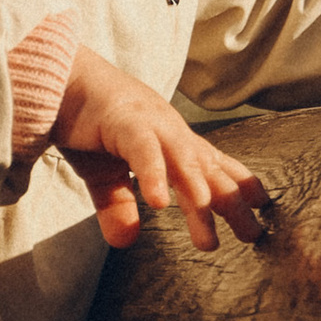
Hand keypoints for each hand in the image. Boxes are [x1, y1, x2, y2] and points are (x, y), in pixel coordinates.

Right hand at [54, 49, 272, 252]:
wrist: (58, 78)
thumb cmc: (86, 120)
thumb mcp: (103, 174)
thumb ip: (118, 205)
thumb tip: (125, 242)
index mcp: (170, 141)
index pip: (214, 165)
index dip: (240, 185)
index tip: (263, 207)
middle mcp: (169, 132)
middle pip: (209, 171)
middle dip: (232, 203)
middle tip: (251, 237)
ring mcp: (150, 124)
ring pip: (185, 163)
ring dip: (199, 199)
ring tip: (207, 237)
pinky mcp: (123, 121)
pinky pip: (144, 149)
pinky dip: (154, 175)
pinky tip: (158, 203)